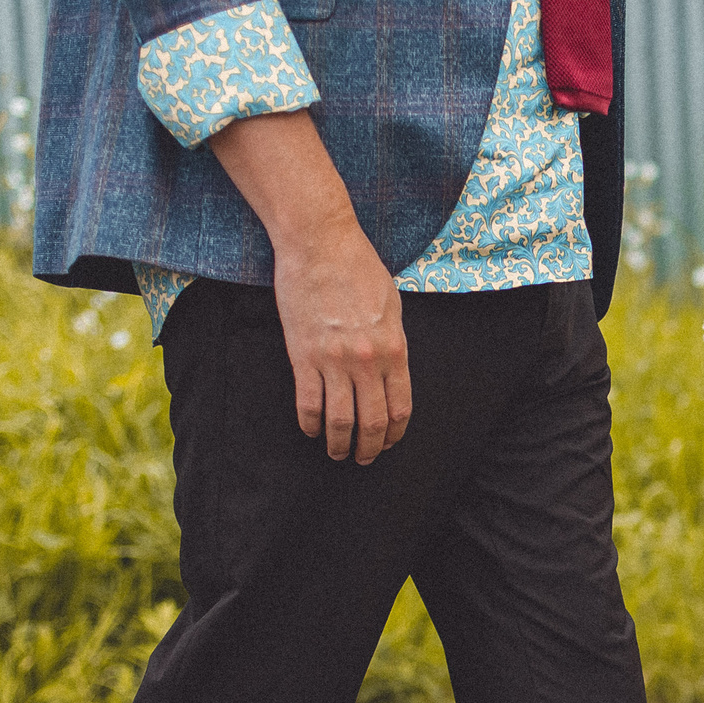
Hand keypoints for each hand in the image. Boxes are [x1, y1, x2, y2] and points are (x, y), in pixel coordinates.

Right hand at [205, 109, 412, 463]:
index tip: (387, 443)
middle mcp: (368, 361)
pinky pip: (309, 403)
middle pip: (372, 421)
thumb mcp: (392, 305)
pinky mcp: (303, 355)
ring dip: (339, 444)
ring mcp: (334, 361)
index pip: (400, 407)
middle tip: (363, 459)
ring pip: (340, 420)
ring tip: (337, 454)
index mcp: (395, 349)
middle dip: (369, 447)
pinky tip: (312, 431)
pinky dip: (311, 424)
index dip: (394, 433)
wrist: (320, 243)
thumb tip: (393, 369)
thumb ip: (394, 341)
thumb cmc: (359, 267)